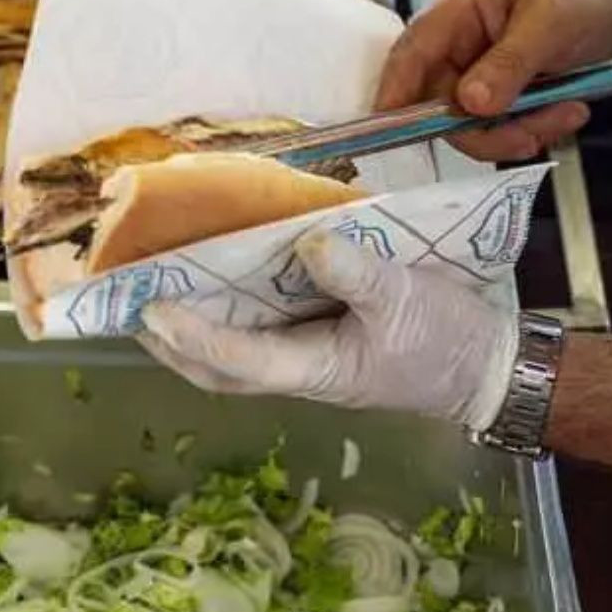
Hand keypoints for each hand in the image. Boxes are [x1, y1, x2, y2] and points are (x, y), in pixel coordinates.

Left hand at [141, 230, 517, 429]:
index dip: (191, 336)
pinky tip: (218, 275)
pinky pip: (259, 326)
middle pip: (217, 368)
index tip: (151, 308)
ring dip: (189, 329)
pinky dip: (228, 307)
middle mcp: (298, 365)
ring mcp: (306, 352)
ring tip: (154, 289)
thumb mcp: (404, 299)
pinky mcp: (318, 334)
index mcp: (313, 367)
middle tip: (128, 304)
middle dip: (169, 342)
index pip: (236, 359)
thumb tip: (307, 243)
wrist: (483, 362)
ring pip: (232, 350)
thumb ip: (357, 273)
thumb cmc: (443, 338)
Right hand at [376, 0, 611, 160]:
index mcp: (457, 9)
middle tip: (528, 134)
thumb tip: (469, 104)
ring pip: (471, 125)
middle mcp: (458, 46)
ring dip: (517, 131)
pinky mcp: (501, 98)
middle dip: (483, 128)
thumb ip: (508, 63)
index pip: (411, 53)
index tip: (393, 130)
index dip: (395, 92)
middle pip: (438, 103)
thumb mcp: (549, 23)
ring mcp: (478, 75)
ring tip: (566, 113)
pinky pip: (500, 130)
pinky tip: (569, 112)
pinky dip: (534, 130)